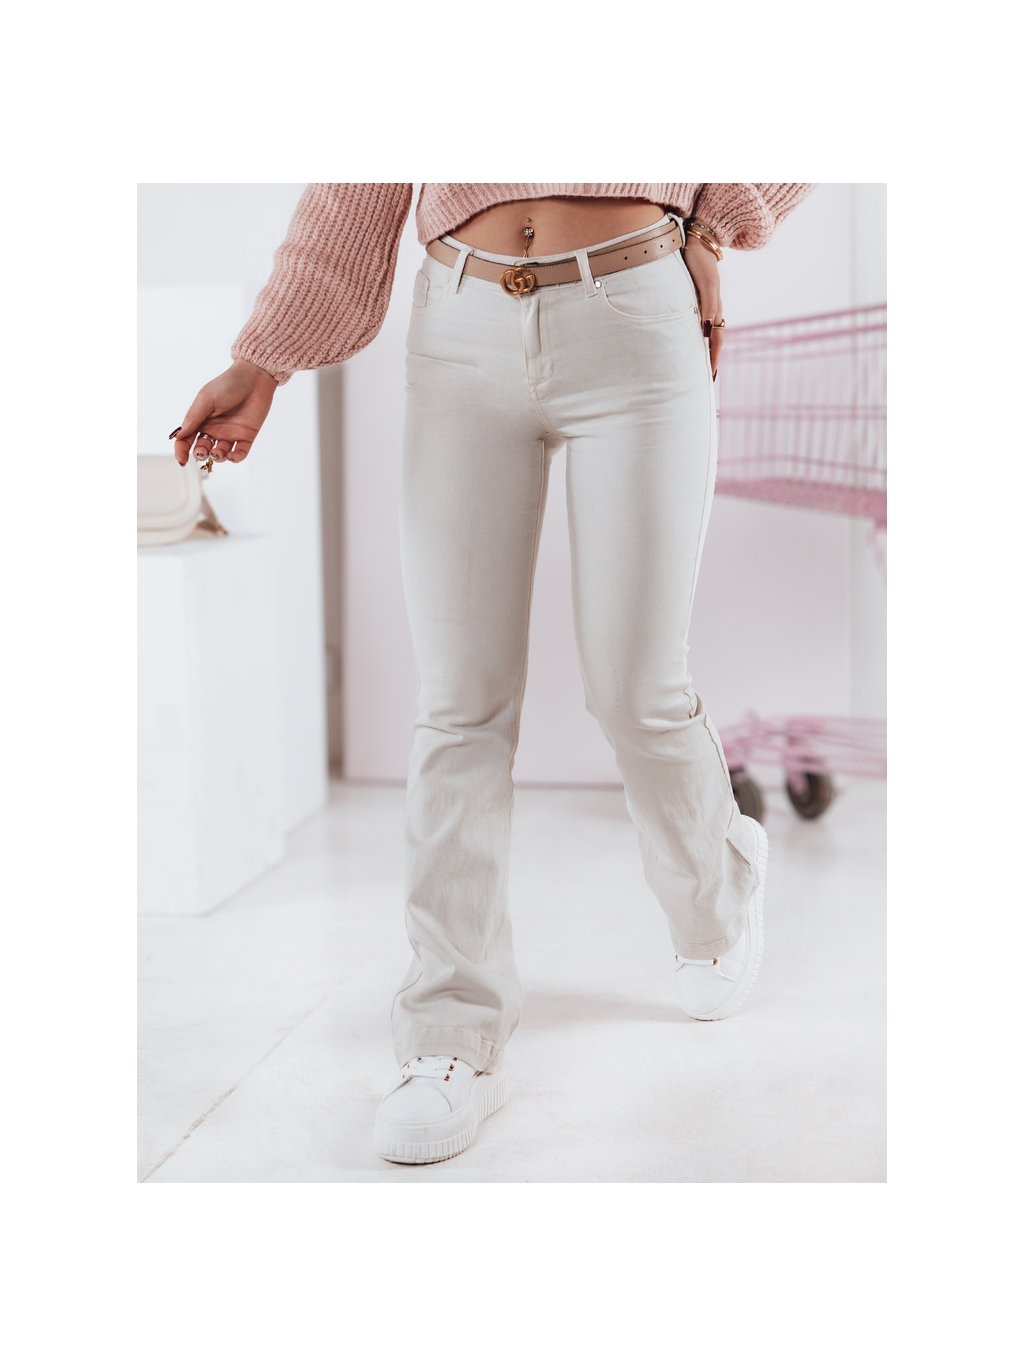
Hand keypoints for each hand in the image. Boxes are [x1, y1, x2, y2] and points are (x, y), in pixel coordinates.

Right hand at [169, 359, 278, 466]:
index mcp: (201, 419)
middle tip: (203, 451)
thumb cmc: (228, 384)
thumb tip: (179, 436)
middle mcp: (214, 428)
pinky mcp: (246, 437)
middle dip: (200, 454)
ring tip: (217, 452)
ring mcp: (230, 433)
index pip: (187, 439)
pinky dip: (235, 458)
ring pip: (220, 454)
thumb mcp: (206, 400)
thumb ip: (194, 418)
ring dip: (217, 457)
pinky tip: (231, 456)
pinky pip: (240, 453)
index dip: (181, 450)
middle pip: (202, 449)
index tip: (182, 460)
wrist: (254, 378)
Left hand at [682, 241, 723, 380]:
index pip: (716, 339)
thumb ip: (708, 306)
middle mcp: (712, 307)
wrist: (697, 239)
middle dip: (712, 358)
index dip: (713, 357)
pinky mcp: (698, 296)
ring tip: (702, 363)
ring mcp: (706, 302)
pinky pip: (702, 321)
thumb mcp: (706, 283)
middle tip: (708, 377)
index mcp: (714, 308)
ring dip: (707, 348)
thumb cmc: (700, 260)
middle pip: (715, 338)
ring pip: (709, 331)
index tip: (710, 376)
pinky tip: (695, 339)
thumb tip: (708, 330)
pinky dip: (700, 335)